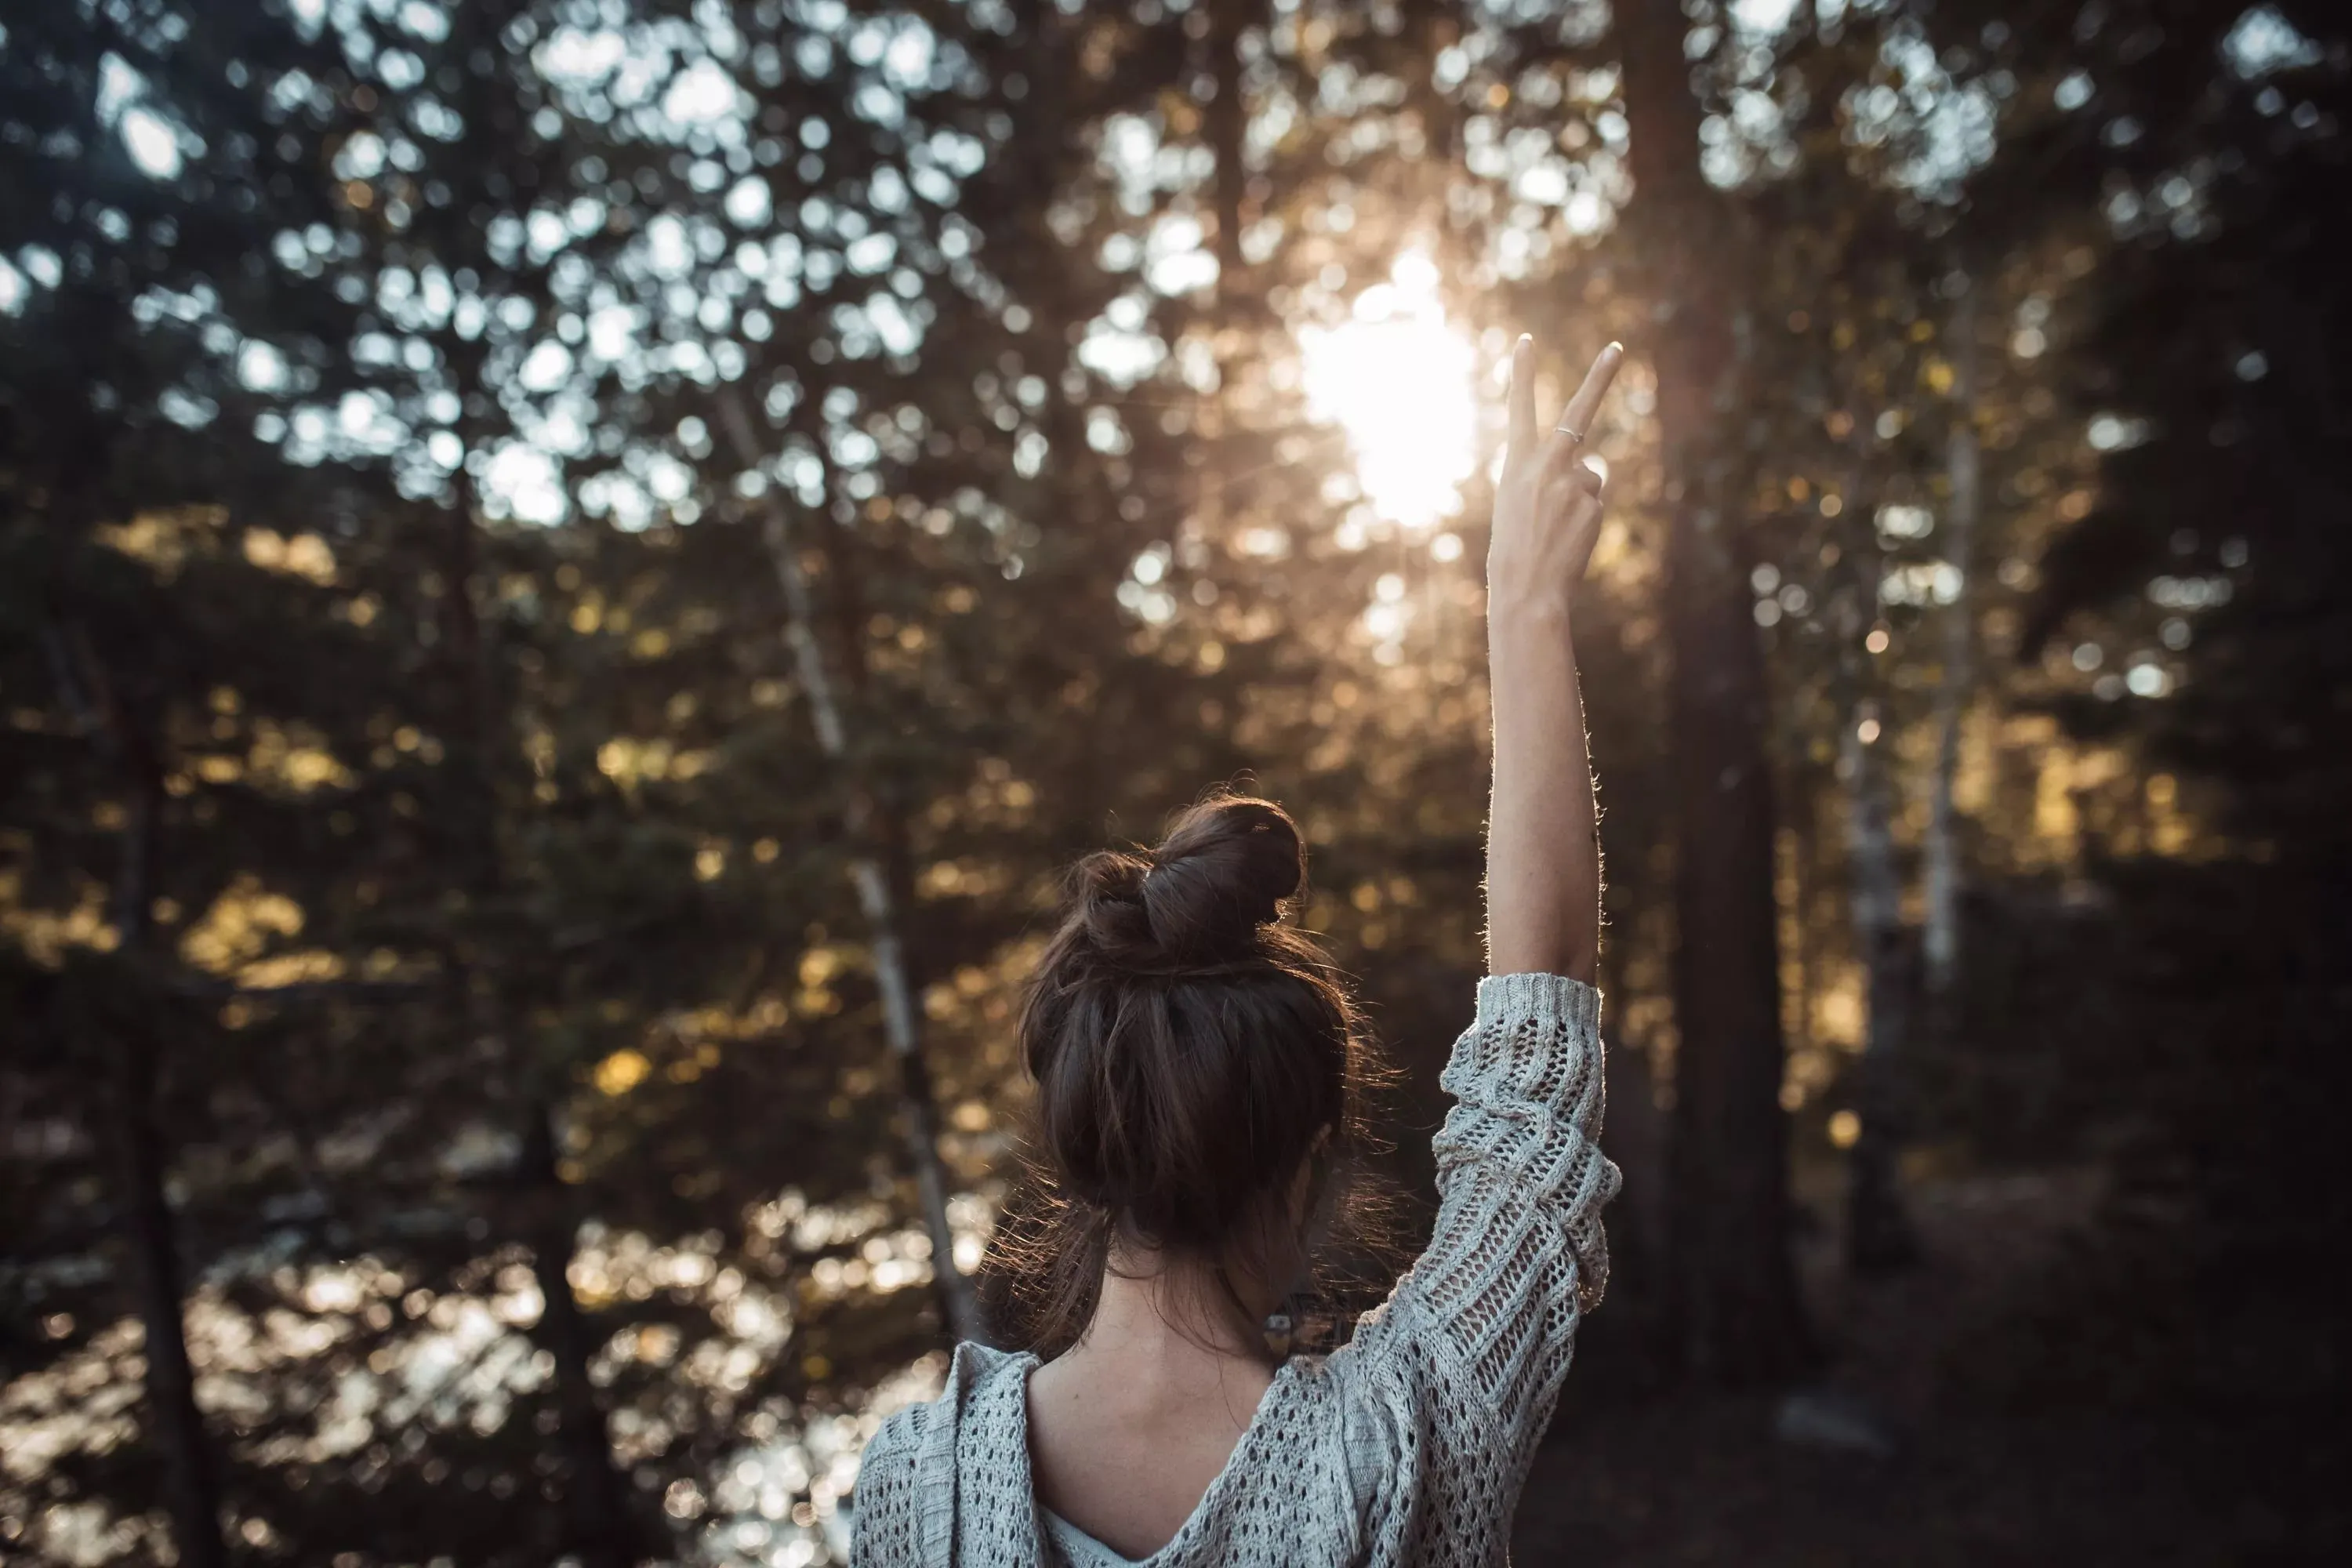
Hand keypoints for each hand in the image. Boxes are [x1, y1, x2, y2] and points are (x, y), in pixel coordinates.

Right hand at [1491, 336, 1623, 617]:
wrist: (1526, 589)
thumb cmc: (1513, 550)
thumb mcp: (1515, 504)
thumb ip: (1548, 476)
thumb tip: (1592, 467)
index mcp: (1515, 464)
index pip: (1520, 409)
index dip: (1522, 374)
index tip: (1525, 340)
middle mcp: (1545, 466)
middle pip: (1578, 412)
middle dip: (1599, 377)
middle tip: (1617, 347)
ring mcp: (1572, 482)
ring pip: (1588, 478)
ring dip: (1577, 500)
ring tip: (1555, 529)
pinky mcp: (1593, 503)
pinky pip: (1594, 502)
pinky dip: (1585, 519)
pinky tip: (1568, 539)